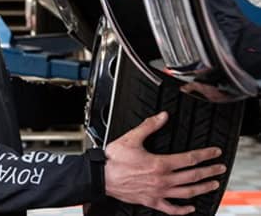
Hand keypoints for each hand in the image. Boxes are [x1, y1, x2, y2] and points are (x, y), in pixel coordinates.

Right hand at [104, 111, 225, 214]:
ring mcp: (158, 193)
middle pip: (192, 176)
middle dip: (209, 171)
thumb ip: (149, 126)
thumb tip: (163, 116)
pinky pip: (171, 209)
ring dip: (202, 189)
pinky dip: (183, 210)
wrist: (102, 176)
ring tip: (213, 185)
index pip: (189, 159)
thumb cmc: (115, 158)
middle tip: (220, 168)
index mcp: (160, 163)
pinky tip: (191, 208)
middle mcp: (162, 180)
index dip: (204, 155)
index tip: (214, 153)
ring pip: (186, 193)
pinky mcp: (151, 201)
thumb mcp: (132, 137)